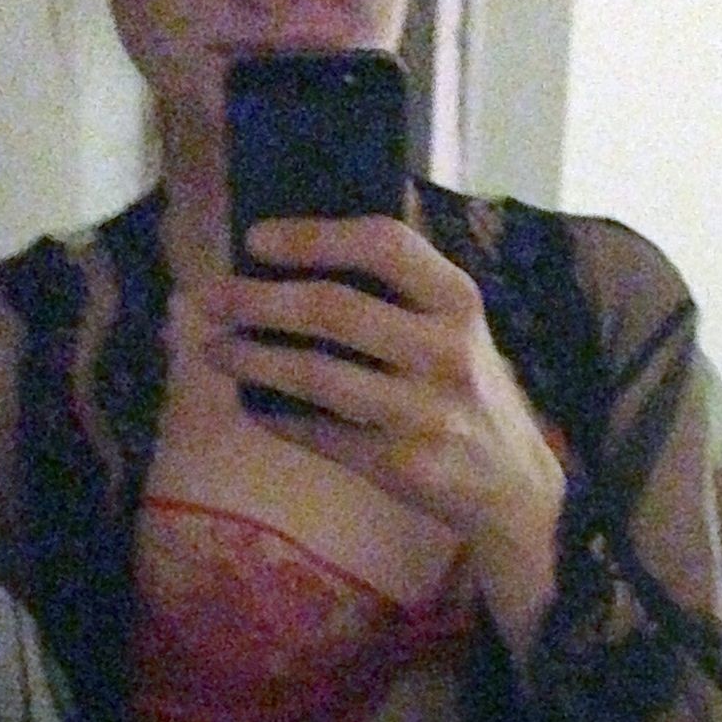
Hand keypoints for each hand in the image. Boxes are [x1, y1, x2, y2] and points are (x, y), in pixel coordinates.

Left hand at [167, 217, 567, 650]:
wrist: (513, 484)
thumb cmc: (465, 388)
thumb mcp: (455, 327)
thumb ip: (398, 292)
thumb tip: (289, 262)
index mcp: (458, 300)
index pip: (383, 245)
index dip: (313, 237)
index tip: (255, 239)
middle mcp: (446, 351)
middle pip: (335, 310)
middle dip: (258, 301)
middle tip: (208, 298)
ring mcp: (426, 412)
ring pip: (318, 376)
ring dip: (252, 360)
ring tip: (212, 350)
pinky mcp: (404, 464)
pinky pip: (321, 434)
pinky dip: (277, 418)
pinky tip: (251, 405)